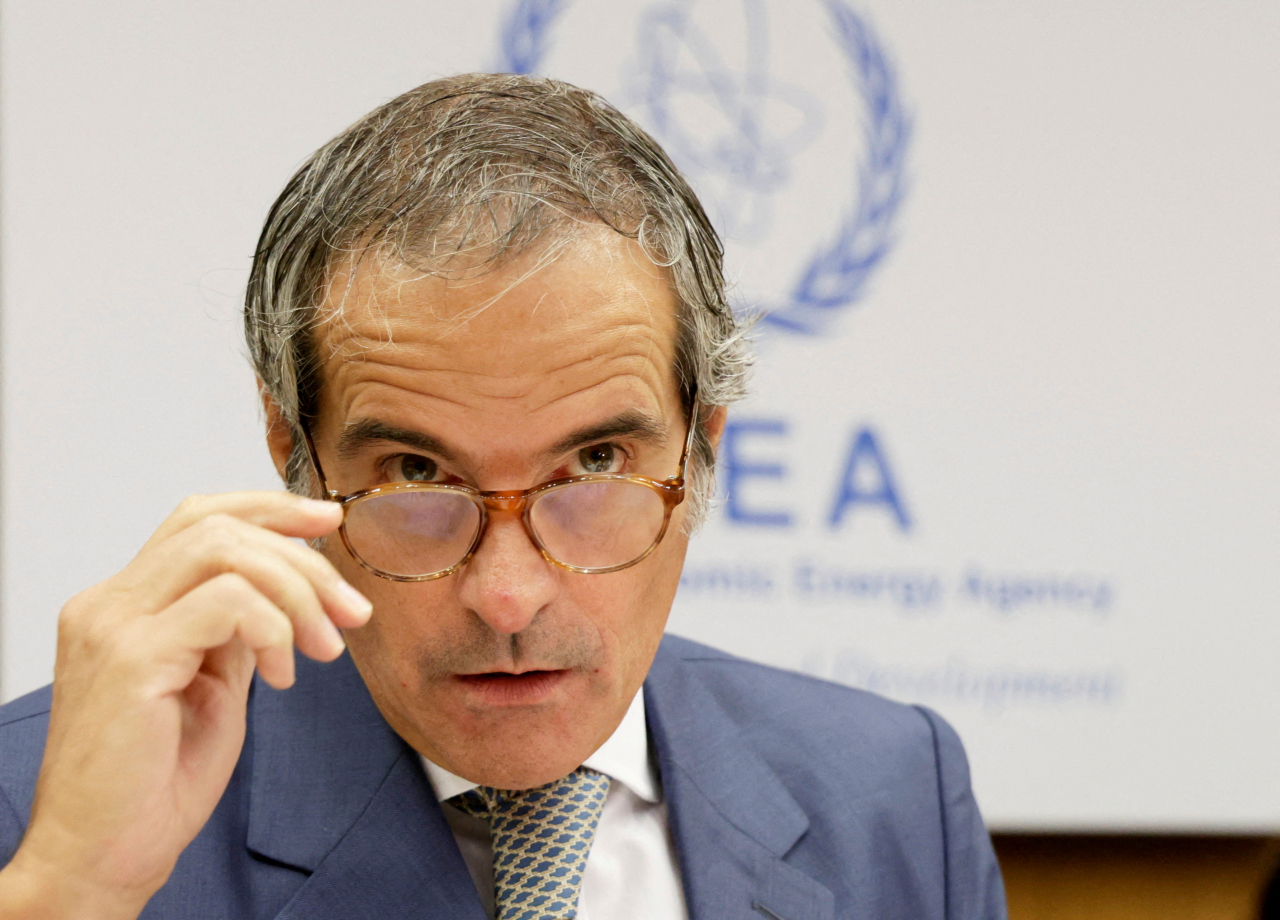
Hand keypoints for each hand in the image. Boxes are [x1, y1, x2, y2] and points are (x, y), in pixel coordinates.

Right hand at [0, 492, 371, 919]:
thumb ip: (236, 631)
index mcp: (124, 605)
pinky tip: (282, 676)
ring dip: (297, 592)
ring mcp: (113, 626)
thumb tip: (287, 591)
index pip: (199, 519)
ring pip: (225, 551)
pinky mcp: (132, 658)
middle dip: (303, 558)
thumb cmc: (154, 783)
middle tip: (350, 609)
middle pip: (218, 525)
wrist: (105, 856)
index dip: (270, 509)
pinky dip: (274, 628)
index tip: (329, 522)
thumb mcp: (212, 686)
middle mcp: (109, 604)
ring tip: (324, 648)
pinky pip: (227, 602)